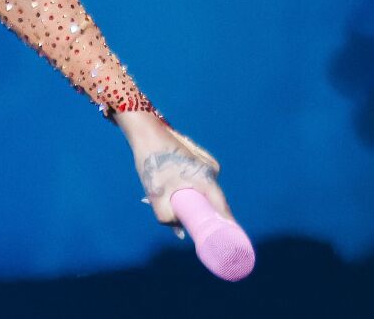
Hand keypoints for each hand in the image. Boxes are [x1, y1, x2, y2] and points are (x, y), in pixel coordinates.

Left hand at [116, 111, 233, 234]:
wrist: (144, 131)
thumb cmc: (152, 160)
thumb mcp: (155, 192)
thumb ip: (165, 215)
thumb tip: (178, 230)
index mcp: (207, 177)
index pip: (222, 207)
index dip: (226, 226)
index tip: (229, 242)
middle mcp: (211, 170)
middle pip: (212, 201)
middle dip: (204, 216)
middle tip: (196, 232)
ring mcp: (205, 164)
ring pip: (203, 191)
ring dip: (192, 202)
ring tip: (177, 208)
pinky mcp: (196, 161)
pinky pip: (196, 182)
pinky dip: (188, 190)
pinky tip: (171, 190)